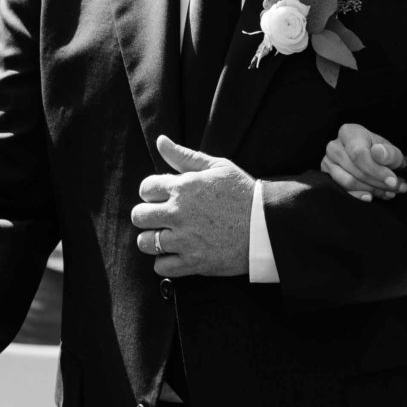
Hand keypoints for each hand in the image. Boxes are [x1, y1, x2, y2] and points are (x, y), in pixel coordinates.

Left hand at [132, 133, 257, 277]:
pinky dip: (165, 262)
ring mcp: (184, 239)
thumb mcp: (218, 166)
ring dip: (153, 240)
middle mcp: (178, 213)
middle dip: (148, 215)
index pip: (145, 188)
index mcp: (183, 187)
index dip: (153, 192)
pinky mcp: (192, 262)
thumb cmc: (244, 193)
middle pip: (139, 216)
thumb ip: (185, 156)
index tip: (164, 197)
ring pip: (145, 242)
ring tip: (168, 237)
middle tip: (163, 217)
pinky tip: (177, 254)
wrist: (267, 226)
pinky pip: (160, 266)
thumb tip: (160, 140)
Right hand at [321, 123, 406, 201]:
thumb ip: (389, 153)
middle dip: (379, 183)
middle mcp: (334, 146)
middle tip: (397, 188)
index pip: (359, 154)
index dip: (377, 170)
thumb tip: (378, 153)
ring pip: (348, 182)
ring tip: (388, 192)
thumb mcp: (391, 151)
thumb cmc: (381, 153)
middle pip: (355, 170)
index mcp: (349, 133)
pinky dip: (359, 195)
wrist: (372, 159)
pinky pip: (342, 190)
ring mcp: (327, 162)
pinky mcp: (327, 177)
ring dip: (371, 190)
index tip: (393, 180)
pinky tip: (371, 196)